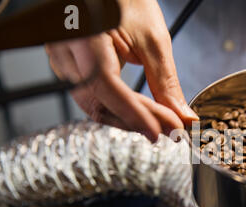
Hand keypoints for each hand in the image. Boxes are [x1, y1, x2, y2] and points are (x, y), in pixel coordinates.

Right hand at [45, 0, 197, 139]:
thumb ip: (166, 83)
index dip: (134, 114)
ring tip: (160, 126)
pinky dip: (120, 109)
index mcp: (84, 37)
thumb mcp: (153, 40)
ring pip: (95, 105)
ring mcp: (64, 63)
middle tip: (170, 131)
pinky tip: (141, 115)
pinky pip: (94, 97)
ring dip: (129, 120)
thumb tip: (181, 117)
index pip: (105, 86)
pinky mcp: (72, 69)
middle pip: (98, 102)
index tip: (162, 131)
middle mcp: (65, 53)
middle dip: (137, 121)